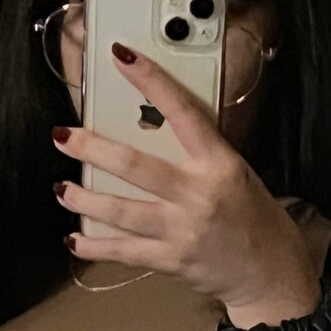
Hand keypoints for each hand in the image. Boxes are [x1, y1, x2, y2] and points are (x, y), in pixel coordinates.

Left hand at [53, 40, 322, 328]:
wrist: (268, 273)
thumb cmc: (253, 219)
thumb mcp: (236, 173)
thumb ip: (198, 154)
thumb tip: (153, 131)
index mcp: (218, 164)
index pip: (181, 111)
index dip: (150, 81)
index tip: (122, 57)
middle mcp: (197, 195)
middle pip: (134, 165)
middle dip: (92, 149)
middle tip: (65, 136)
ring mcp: (181, 230)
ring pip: (120, 210)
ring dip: (84, 198)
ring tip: (62, 189)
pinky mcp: (170, 260)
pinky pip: (123, 252)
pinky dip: (95, 246)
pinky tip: (74, 238)